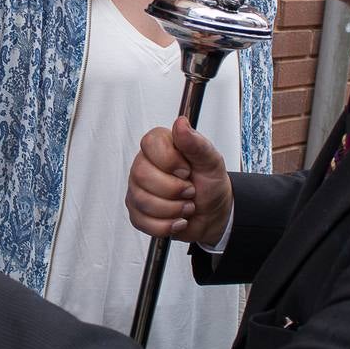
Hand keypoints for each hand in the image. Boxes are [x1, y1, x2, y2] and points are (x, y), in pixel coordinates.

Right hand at [126, 117, 232, 245]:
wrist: (212, 213)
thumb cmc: (210, 183)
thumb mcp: (211, 161)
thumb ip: (196, 143)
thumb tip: (181, 123)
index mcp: (159, 146)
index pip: (149, 144)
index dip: (169, 160)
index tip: (187, 170)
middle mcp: (143, 164)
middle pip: (142, 175)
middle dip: (174, 190)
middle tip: (190, 191)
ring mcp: (137, 189)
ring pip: (142, 200)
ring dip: (173, 209)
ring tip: (186, 206)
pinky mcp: (137, 212)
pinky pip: (142, 221)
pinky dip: (166, 225)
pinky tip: (177, 219)